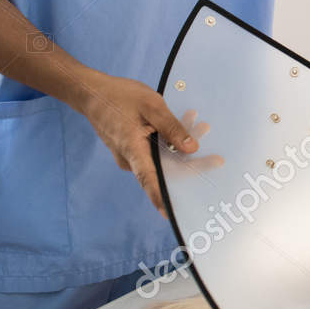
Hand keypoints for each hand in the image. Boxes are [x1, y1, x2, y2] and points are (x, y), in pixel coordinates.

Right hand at [78, 73, 214, 215]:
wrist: (91, 92)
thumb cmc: (119, 96)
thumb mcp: (151, 106)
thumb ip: (172, 128)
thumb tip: (191, 149)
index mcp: (133, 150)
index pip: (150, 181)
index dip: (162, 199)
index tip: (174, 216)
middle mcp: (130, 159)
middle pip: (165, 169)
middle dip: (191, 162)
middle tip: (217, 159)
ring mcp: (129, 155)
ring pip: (161, 157)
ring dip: (181, 145)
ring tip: (202, 125)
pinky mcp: (131, 148)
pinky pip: (154, 150)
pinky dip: (169, 140)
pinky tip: (185, 122)